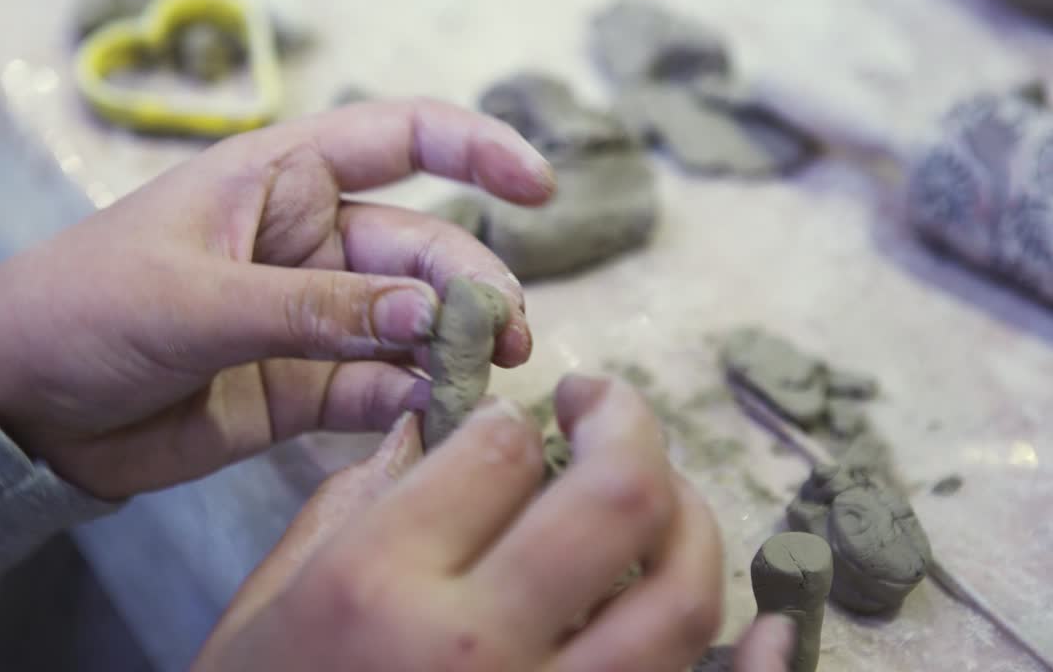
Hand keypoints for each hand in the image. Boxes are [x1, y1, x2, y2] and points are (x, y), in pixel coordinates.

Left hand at [0, 99, 554, 498]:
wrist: (19, 408)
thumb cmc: (83, 308)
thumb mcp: (195, 298)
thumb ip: (313, 309)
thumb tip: (427, 313)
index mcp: (279, 179)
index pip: (398, 139)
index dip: (475, 149)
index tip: (540, 186)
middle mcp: (308, 241)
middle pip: (422, 248)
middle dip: (469, 285)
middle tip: (502, 335)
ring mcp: (310, 318)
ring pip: (410, 323)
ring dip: (451, 348)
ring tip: (481, 379)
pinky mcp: (301, 388)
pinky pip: (375, 387)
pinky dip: (408, 400)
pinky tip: (429, 415)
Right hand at [194, 375, 795, 671]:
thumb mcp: (275, 594)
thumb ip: (357, 498)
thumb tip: (436, 426)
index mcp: (378, 583)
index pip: (499, 451)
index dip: (514, 420)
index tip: (508, 429)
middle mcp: (473, 647)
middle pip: (617, 498)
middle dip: (627, 423)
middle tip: (602, 406)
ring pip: (680, 598)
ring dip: (691, 521)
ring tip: (659, 497)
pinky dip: (763, 667)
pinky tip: (778, 625)